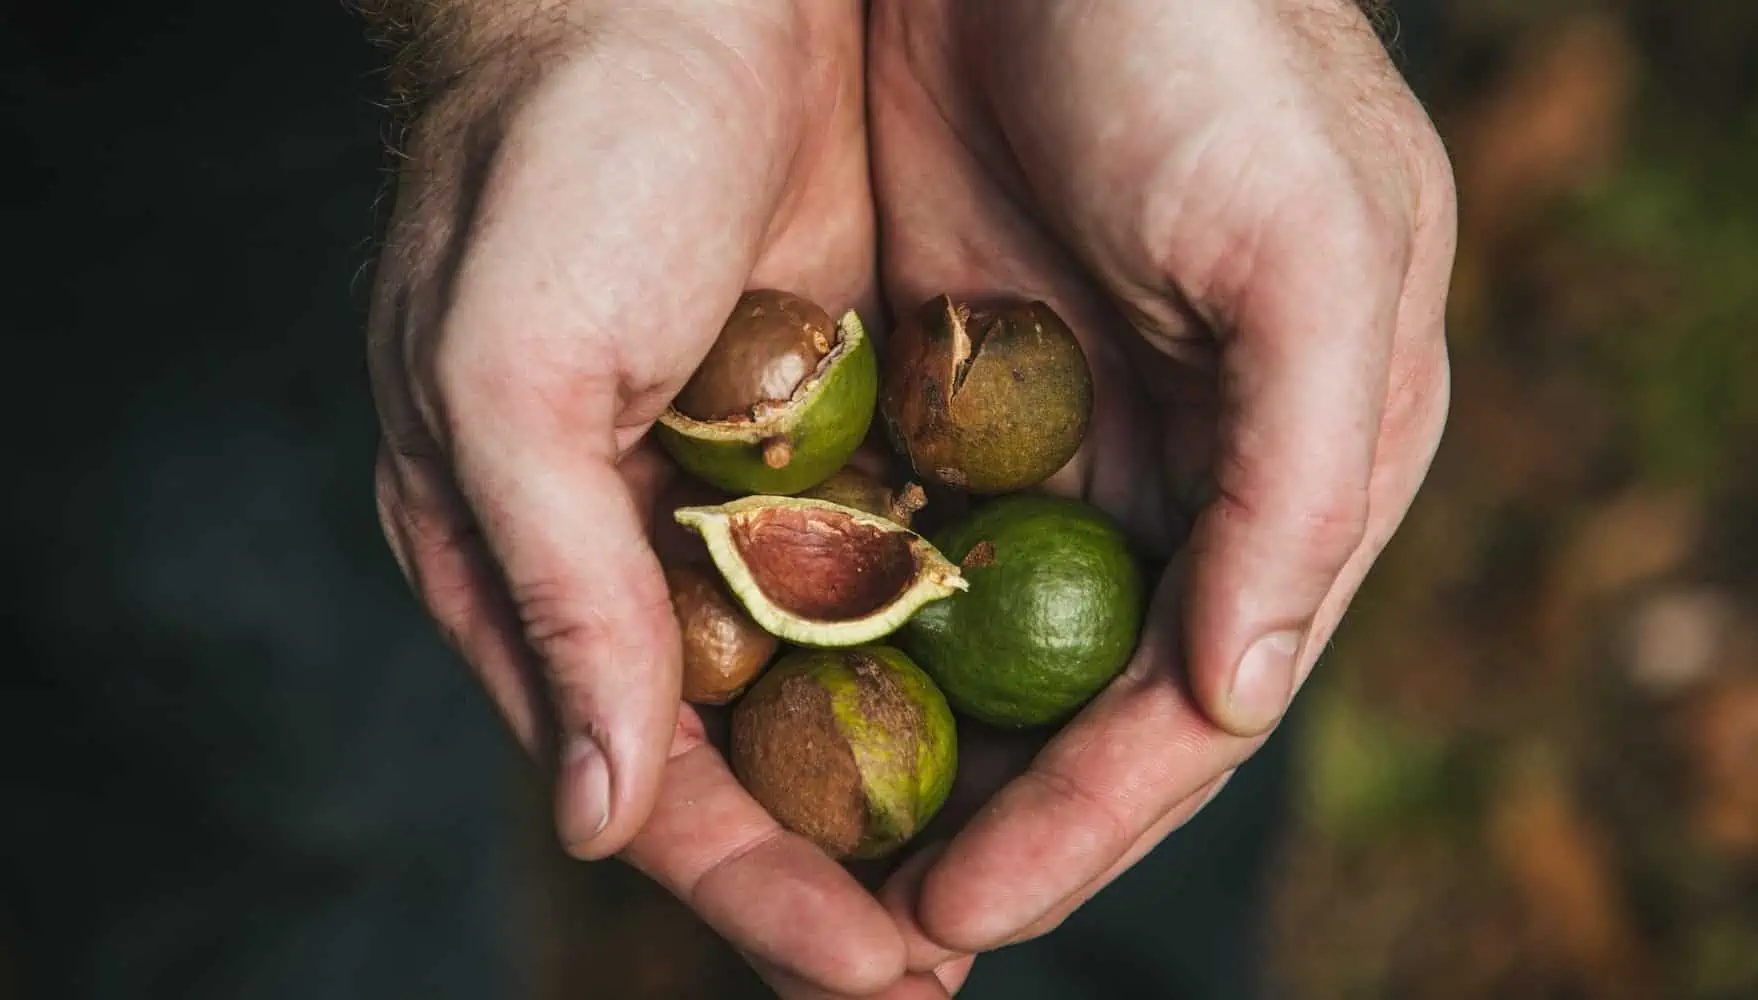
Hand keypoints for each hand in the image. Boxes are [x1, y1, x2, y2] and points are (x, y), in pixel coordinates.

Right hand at [365, 3, 939, 993]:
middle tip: (960, 957)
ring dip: (933, 775)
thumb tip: (600, 818)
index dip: (768, 895)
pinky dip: (969, 638)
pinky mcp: (848, 423)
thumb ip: (555, 597)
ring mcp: (760, 497)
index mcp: (549, 574)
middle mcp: (656, 560)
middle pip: (768, 761)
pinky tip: (1053, 697)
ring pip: (850, 684)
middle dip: (861, 868)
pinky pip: (915, 561)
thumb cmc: (547, 166)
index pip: (664, 784)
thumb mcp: (506, 377)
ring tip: (1032, 865)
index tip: (886, 973)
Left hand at [867, 0, 1456, 974]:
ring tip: (797, 850)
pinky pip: (881, 527)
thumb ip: (1301, 474)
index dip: (1084, 818)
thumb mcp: (1314, 243)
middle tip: (867, 926)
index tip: (965, 905)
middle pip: (1066, 698)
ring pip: (966, 637)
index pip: (1183, 699)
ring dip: (895, 745)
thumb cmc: (1218, 46)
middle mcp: (1165, 478)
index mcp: (1280, 475)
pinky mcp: (940, 378)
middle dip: (982, 818)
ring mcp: (1044, 434)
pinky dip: (830, 613)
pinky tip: (758, 684)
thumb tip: (1234, 695)